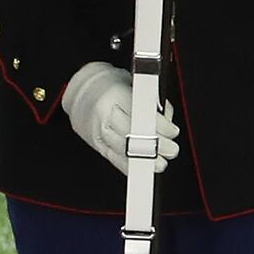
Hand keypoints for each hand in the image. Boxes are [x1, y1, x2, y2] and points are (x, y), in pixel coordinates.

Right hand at [63, 60, 178, 174]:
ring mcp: (98, 131)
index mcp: (115, 94)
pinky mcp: (97, 144)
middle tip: (171, 149)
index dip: (158, 126)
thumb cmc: (110, 86)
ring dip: (143, 159)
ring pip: (120, 150)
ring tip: (161, 164)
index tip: (173, 131)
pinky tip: (141, 169)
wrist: (80, 92)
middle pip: (129, 134)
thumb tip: (168, 121)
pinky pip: (113, 158)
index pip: (139, 114)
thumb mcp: (133, 84)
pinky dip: (129, 166)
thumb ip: (152, 102)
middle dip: (154, 146)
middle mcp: (104, 114)